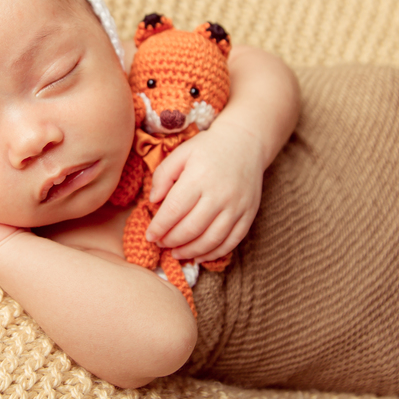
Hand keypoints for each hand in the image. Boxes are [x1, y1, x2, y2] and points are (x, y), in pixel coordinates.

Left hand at [143, 121, 263, 262]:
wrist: (245, 143)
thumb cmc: (208, 148)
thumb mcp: (181, 153)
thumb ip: (163, 175)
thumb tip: (153, 201)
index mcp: (198, 178)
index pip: (174, 210)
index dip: (159, 227)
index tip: (149, 236)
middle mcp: (219, 194)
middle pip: (191, 228)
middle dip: (171, 241)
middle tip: (161, 243)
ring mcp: (237, 206)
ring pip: (211, 239)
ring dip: (191, 251)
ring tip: (176, 253)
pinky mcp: (249, 214)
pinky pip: (232, 241)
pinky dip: (214, 253)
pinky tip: (200, 255)